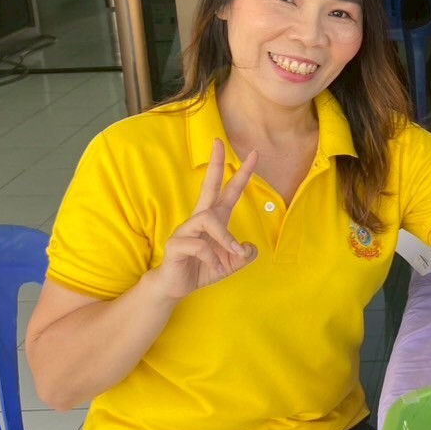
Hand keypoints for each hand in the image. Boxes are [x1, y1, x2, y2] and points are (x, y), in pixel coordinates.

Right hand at [152, 139, 259, 300]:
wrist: (175, 287)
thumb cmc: (202, 269)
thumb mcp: (230, 264)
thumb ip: (243, 255)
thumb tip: (249, 247)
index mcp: (214, 220)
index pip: (229, 191)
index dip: (242, 174)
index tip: (254, 154)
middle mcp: (199, 219)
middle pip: (208, 186)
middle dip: (215, 164)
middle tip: (218, 142)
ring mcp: (185, 230)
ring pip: (208, 220)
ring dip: (225, 238)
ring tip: (232, 257)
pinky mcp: (176, 244)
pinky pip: (198, 246)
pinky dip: (212, 259)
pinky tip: (216, 270)